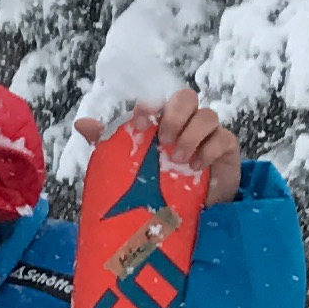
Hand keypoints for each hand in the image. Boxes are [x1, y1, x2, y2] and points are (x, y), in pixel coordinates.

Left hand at [74, 84, 241, 207]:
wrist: (194, 210)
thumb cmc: (161, 180)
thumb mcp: (132, 163)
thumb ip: (109, 142)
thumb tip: (81, 124)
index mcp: (164, 119)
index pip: (160, 99)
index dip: (151, 103)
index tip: (140, 120)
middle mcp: (188, 121)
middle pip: (187, 97)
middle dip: (174, 115)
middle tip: (164, 140)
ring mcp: (209, 133)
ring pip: (207, 115)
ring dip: (191, 135)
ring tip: (179, 158)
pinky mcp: (227, 149)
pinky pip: (223, 138)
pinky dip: (209, 150)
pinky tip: (197, 166)